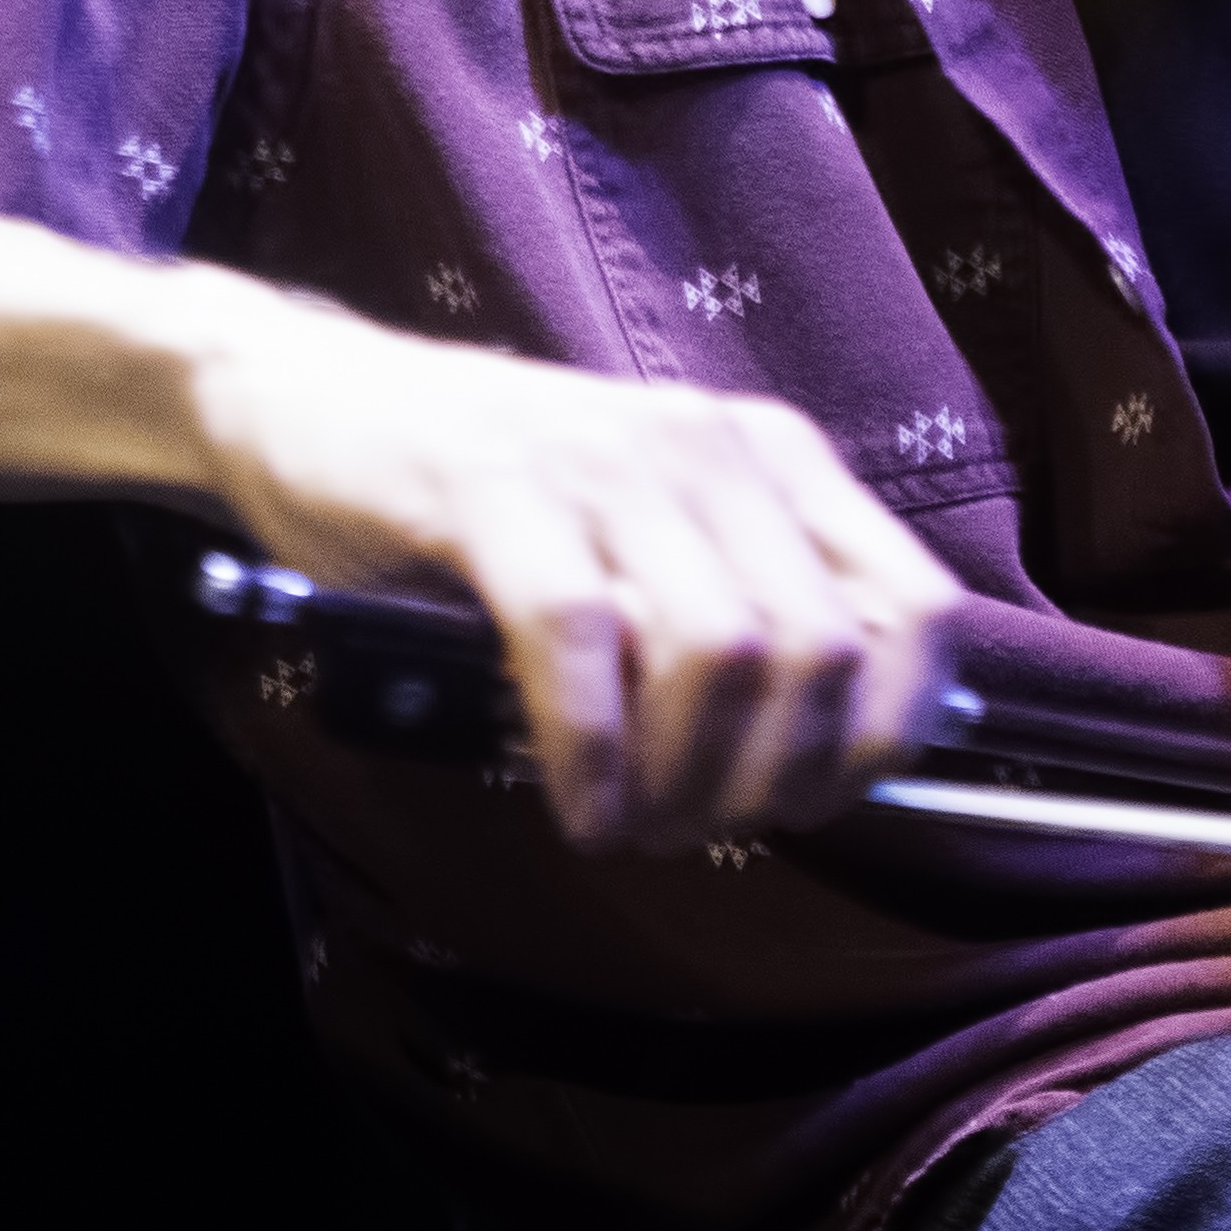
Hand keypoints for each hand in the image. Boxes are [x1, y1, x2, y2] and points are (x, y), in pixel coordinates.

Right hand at [188, 292, 964, 849]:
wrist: (316, 400)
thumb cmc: (493, 500)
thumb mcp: (648, 540)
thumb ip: (734, 614)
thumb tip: (825, 760)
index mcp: (774, 459)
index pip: (914, 608)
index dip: (887, 732)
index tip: (818, 803)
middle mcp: (711, 448)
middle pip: (822, 651)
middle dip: (774, 780)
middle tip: (699, 830)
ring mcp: (605, 461)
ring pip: (722, 650)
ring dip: (686, 777)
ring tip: (634, 826)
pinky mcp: (497, 489)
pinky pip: (581, 641)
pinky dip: (590, 753)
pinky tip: (577, 806)